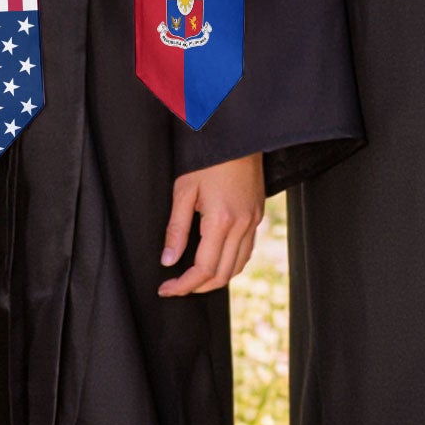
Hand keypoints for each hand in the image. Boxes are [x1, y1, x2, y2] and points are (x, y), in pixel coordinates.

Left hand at [158, 152, 264, 296]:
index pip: (203, 269)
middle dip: (198, 287)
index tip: (166, 288)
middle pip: (222, 274)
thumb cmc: (209, 158)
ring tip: (194, 278)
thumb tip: (168, 260)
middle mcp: (242, 224)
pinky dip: (231, 263)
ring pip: (238, 265)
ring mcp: (253, 220)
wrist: (238, 135)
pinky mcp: (258, 214)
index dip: (183, 285)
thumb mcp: (184, 190)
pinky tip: (216, 259)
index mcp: (221, 220)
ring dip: (216, 278)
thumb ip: (176, 229)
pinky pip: (247, 250)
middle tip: (176, 286)